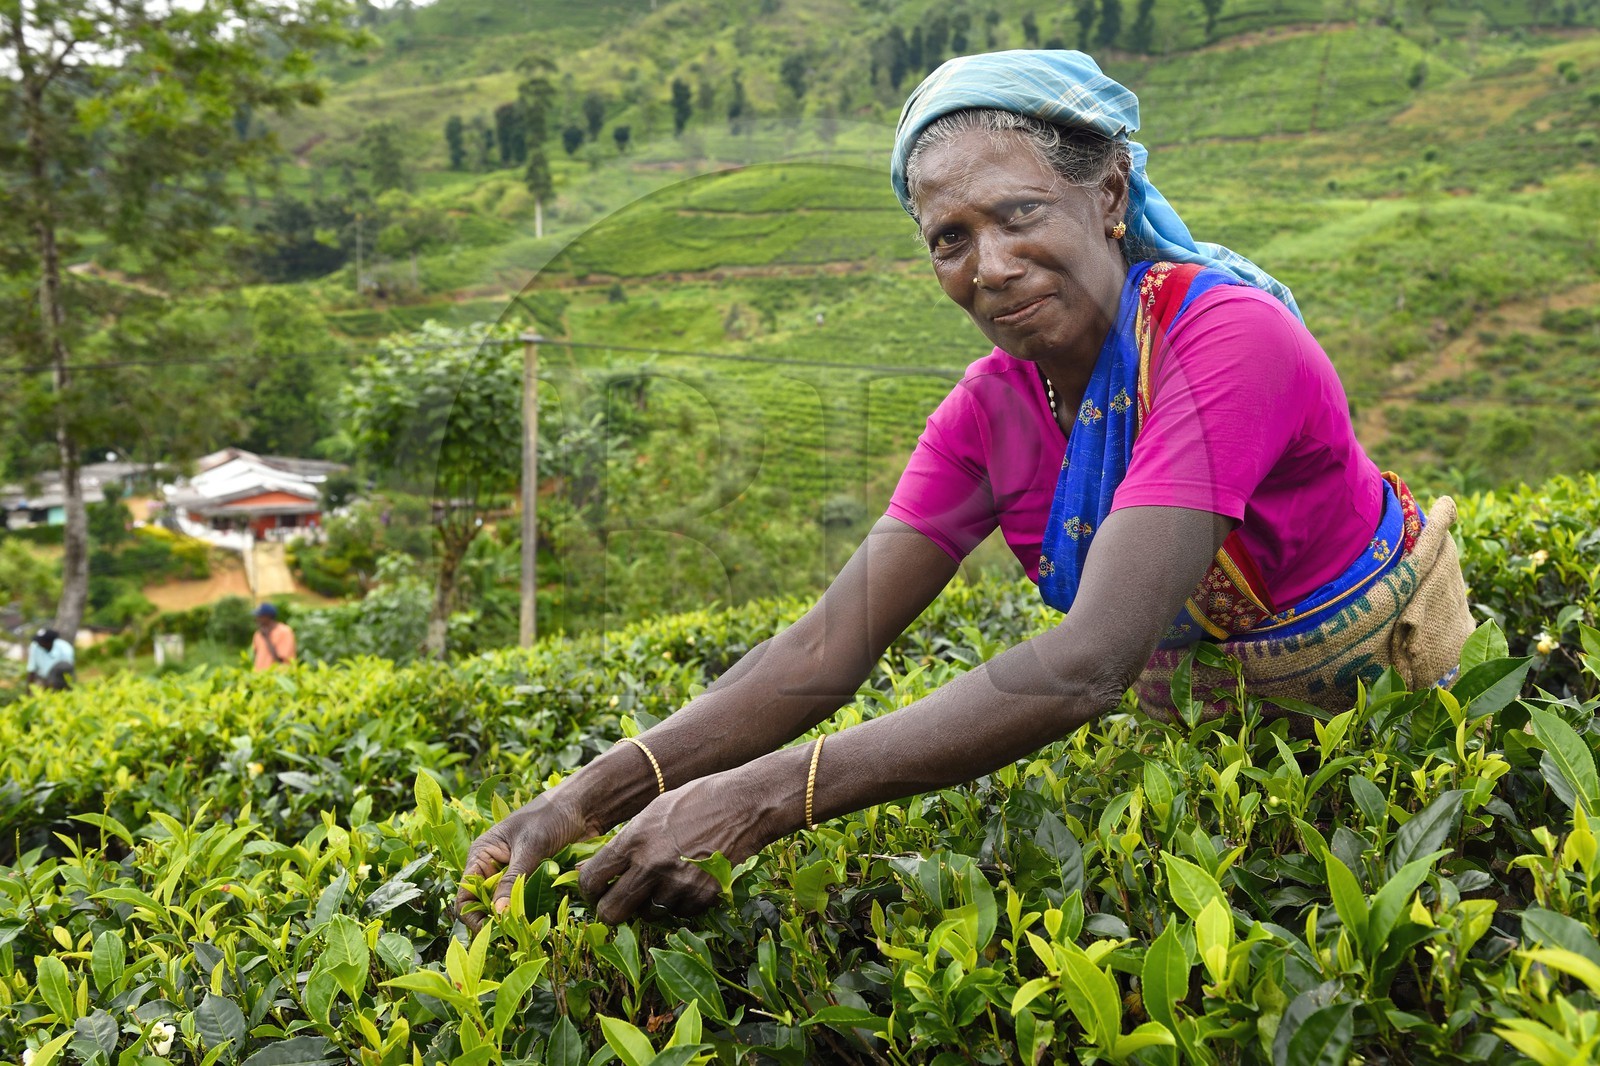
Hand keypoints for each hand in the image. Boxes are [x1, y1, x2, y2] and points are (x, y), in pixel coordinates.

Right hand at [455, 788, 587, 930]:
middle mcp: (494, 866)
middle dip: (495, 920)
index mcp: (483, 854)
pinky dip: (530, 910)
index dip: (473, 914)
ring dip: (514, 917)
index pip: (466, 892)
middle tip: (512, 936)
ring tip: (525, 932)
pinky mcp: (533, 879)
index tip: (491, 931)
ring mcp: (514, 873)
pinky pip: (525, 901)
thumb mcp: (530, 847)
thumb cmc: (550, 816)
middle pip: (484, 903)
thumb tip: (498, 914)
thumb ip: (513, 879)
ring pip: (506, 905)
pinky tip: (539, 920)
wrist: (582, 806)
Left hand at [578, 772, 781, 923]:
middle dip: (610, 911)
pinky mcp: (701, 897)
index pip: (591, 881)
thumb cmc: (695, 802)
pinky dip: (680, 902)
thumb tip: (585, 870)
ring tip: (666, 878)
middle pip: (612, 911)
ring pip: (647, 915)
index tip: (596, 893)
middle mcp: (650, 866)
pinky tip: (690, 878)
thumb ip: (620, 844)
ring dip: (651, 904)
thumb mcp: (651, 813)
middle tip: (618, 904)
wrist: (744, 805)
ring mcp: (677, 884)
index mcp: (633, 840)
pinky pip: (679, 913)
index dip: (588, 892)